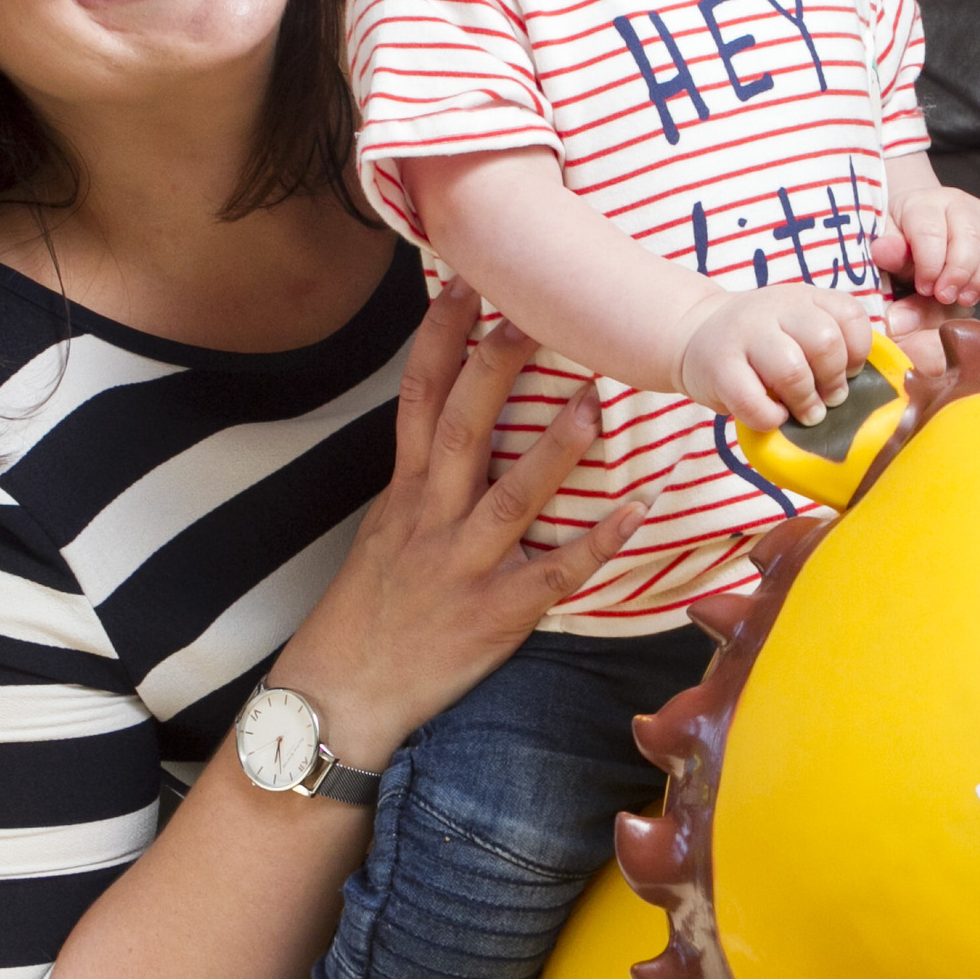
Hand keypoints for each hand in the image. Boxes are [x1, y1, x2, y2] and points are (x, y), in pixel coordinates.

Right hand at [268, 288, 651, 767]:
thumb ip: (421, 483)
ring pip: (510, 497)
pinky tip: (636, 510)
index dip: (438, 338)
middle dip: (493, 368)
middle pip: (462, 428)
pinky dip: (596, 542)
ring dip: (553, 448)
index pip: (418, 399)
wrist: (343, 695)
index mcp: (404, 493)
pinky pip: (554, 573)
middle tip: (530, 312)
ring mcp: (464, 566)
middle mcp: (431, 518)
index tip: (462, 283)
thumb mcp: (383, 533)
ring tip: (595, 401)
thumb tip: (454, 432)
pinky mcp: (496, 613)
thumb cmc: (366, 614)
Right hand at [673, 282, 877, 430]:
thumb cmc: (759, 341)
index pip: (850, 315)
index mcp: (803, 297)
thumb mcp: (795, 324)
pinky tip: (772, 415)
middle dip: (834, 381)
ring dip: (805, 402)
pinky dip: (770, 417)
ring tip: (805, 413)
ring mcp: (745, 334)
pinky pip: (754, 401)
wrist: (693, 332)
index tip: (849, 372)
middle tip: (829, 400)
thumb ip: (829, 340)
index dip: (858, 351)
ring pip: (792, 370)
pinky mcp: (719, 367)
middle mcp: (775, 308)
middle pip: (825, 342)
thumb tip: (862, 385)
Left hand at [874, 184, 979, 308]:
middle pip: (970, 235)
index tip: (923, 288)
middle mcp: (959, 203)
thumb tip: (885, 251)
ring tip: (965, 296)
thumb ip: (888, 253)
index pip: (932, 231)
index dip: (929, 265)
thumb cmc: (904, 242)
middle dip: (958, 273)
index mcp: (924, 204)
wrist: (919, 225)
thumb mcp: (888, 249)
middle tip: (945, 296)